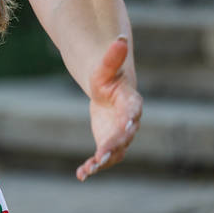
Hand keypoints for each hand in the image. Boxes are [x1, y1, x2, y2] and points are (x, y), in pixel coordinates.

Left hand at [76, 36, 141, 180]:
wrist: (108, 94)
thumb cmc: (108, 78)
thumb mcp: (105, 68)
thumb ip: (112, 56)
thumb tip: (120, 37)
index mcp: (132, 105)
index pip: (133, 115)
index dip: (129, 122)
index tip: (126, 129)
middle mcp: (129, 125)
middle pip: (123, 138)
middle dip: (113, 147)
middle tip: (101, 156)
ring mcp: (120, 137)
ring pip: (113, 153)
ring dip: (102, 162)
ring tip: (89, 169)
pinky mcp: (108, 145)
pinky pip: (102, 158)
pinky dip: (92, 166)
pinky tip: (80, 175)